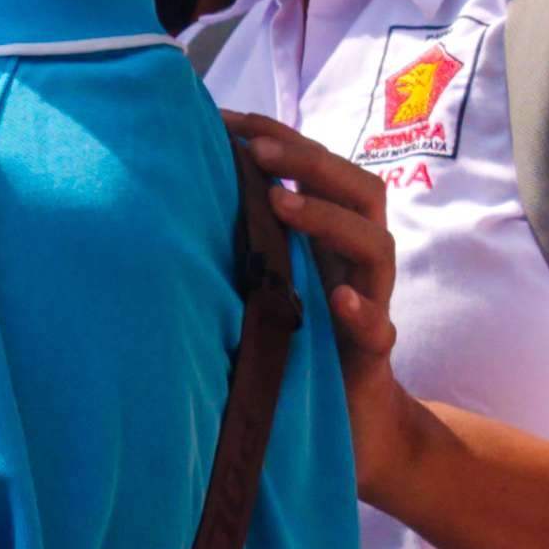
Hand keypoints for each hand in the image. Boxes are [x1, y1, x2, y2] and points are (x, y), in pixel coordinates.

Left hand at [223, 114, 421, 501]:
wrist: (352, 431)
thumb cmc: (292, 346)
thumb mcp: (261, 286)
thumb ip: (238, 242)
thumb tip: (168, 189)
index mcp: (329, 240)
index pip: (318, 170)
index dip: (279, 138)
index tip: (225, 117)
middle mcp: (355, 263)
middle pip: (359, 192)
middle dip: (309, 163)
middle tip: (258, 148)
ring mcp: (372, 307)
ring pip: (376, 247)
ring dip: (329, 220)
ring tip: (281, 202)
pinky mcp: (375, 358)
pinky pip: (380, 330)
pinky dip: (363, 312)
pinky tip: (340, 298)